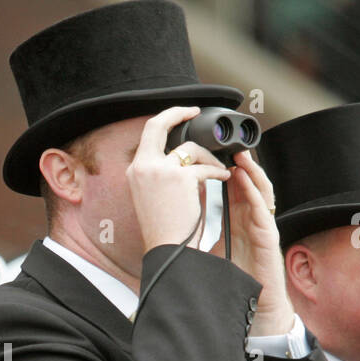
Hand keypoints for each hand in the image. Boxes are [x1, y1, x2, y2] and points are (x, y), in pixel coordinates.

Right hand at [127, 106, 230, 253]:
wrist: (168, 248)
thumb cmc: (164, 227)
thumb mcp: (152, 194)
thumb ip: (161, 172)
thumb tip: (186, 155)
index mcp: (135, 171)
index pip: (147, 133)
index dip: (166, 119)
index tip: (181, 115)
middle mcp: (143, 167)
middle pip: (159, 124)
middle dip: (179, 113)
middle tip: (194, 112)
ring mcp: (161, 171)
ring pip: (191, 148)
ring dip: (209, 158)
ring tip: (219, 170)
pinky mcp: (181, 178)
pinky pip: (206, 167)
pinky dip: (218, 171)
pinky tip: (224, 177)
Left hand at [216, 150, 291, 333]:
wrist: (252, 305)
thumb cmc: (234, 277)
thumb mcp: (212, 246)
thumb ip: (203, 227)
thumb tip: (176, 213)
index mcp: (237, 217)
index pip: (230, 184)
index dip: (221, 166)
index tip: (206, 152)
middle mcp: (250, 217)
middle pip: (246, 181)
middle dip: (237, 161)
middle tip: (223, 143)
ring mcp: (261, 224)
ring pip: (259, 189)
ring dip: (249, 170)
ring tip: (237, 154)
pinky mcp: (267, 235)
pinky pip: (263, 208)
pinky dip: (254, 192)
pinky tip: (243, 180)